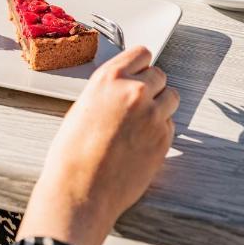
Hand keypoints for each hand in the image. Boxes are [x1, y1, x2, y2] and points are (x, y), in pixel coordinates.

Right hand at [18, 46, 178, 244]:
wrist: (80, 191)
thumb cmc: (72, 153)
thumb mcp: (83, 107)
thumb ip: (109, 91)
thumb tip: (125, 87)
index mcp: (108, 79)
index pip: (141, 54)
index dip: (140, 65)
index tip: (139, 73)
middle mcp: (134, 91)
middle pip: (159, 75)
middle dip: (151, 87)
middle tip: (137, 104)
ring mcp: (153, 115)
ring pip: (171, 97)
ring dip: (160, 105)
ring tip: (140, 123)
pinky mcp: (164, 139)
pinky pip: (170, 124)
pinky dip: (160, 129)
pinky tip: (140, 142)